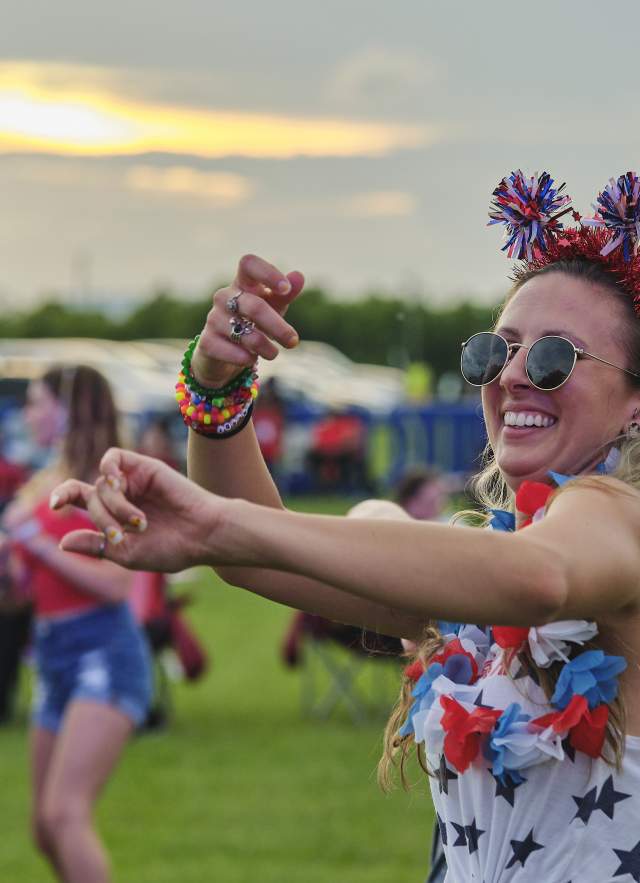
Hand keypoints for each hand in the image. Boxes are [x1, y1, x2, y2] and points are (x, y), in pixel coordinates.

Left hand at [51, 449, 225, 572]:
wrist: (202, 535)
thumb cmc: (171, 548)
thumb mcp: (126, 553)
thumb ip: (95, 545)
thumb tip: (61, 541)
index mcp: (115, 514)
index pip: (80, 498)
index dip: (62, 496)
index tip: (54, 506)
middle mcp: (122, 494)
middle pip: (89, 495)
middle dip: (93, 512)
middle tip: (114, 531)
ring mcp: (133, 480)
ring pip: (102, 483)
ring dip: (114, 506)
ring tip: (138, 522)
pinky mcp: (145, 467)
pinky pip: (113, 458)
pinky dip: (109, 471)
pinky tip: (120, 487)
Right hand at [191, 254, 304, 386]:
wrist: (224, 354)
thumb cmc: (252, 323)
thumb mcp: (272, 308)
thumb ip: (284, 294)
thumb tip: (298, 276)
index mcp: (242, 283)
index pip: (249, 264)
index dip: (268, 273)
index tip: (285, 289)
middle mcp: (224, 297)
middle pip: (254, 306)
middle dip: (277, 326)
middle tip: (292, 341)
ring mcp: (213, 319)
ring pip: (244, 332)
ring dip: (264, 346)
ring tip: (273, 354)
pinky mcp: (206, 342)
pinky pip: (230, 350)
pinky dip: (245, 358)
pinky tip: (251, 360)